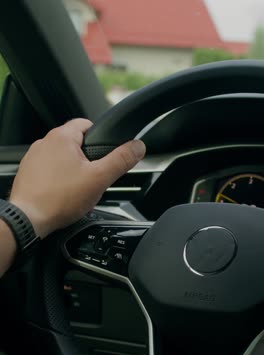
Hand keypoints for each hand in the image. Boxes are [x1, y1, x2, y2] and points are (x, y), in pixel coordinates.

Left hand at [9, 119, 145, 237]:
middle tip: (92, 178)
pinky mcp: (28, 173)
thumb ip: (120, 160)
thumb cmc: (58, 199)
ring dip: (72, 170)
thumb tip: (137, 147)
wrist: (29, 220)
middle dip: (87, 160)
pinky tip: (63, 195)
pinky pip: (49, 171)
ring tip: (77, 190)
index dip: (100, 138)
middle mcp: (44, 143)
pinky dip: (58, 180)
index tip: (104, 153)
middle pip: (75, 143)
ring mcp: (33, 158)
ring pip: (61, 159)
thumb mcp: (99, 179)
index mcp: (62, 137)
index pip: (86, 124)